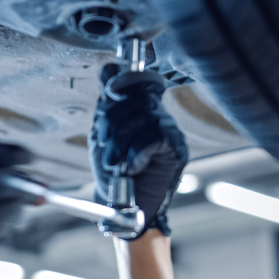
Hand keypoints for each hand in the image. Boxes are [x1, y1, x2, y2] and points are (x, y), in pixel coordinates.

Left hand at [89, 64, 187, 236]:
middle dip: (111, 123)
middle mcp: (157, 115)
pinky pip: (155, 137)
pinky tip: (131, 168)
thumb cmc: (113, 174)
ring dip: (120, 143)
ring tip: (113, 164)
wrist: (124, 208)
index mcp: (138, 109)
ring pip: (144, 116)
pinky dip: (136, 154)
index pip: (137, 79)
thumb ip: (106, 107)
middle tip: (104, 147)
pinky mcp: (177, 148)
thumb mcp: (102, 136)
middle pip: (135, 98)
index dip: (124, 79)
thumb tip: (109, 69)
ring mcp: (169, 130)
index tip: (110, 91)